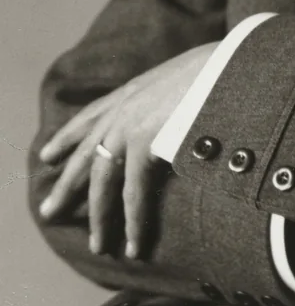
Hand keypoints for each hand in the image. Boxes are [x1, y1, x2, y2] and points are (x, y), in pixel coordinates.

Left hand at [38, 42, 216, 258]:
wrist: (236, 60)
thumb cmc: (225, 65)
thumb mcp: (188, 74)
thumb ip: (174, 92)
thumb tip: (183, 106)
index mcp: (135, 89)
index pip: (91, 115)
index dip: (68, 136)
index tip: (48, 155)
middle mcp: (125, 106)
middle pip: (87, 154)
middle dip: (67, 185)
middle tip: (49, 211)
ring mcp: (131, 124)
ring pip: (103, 181)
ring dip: (100, 216)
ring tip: (97, 245)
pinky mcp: (145, 142)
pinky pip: (134, 193)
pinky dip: (134, 221)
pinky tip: (133, 245)